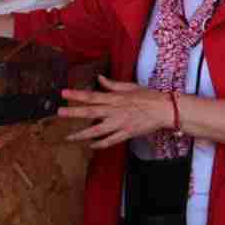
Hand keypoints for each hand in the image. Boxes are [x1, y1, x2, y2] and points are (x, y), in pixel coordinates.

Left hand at [58, 75, 174, 148]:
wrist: (165, 109)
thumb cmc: (150, 96)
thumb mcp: (131, 87)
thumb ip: (113, 84)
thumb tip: (99, 78)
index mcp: (116, 98)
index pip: (93, 96)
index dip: (77, 95)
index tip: (63, 93)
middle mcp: (115, 111)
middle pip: (91, 112)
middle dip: (74, 113)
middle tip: (59, 113)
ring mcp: (120, 123)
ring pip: (97, 130)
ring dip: (82, 134)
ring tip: (69, 137)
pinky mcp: (127, 133)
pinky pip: (111, 140)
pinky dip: (100, 144)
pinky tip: (91, 145)